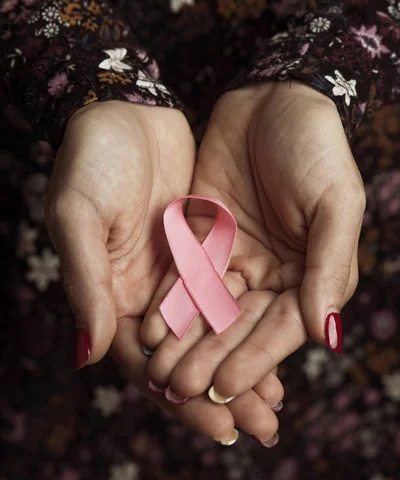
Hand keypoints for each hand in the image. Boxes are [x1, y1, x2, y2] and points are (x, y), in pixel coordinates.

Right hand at [46, 100, 281, 443]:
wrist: (124, 110)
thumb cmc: (89, 160)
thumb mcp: (79, 217)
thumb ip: (88, 284)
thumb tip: (90, 356)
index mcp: (110, 293)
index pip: (145, 363)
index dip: (180, 398)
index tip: (220, 426)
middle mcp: (143, 290)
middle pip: (185, 354)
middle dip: (223, 390)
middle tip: (265, 424)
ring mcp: (174, 267)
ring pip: (211, 327)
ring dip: (242, 359)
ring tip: (279, 395)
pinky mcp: (199, 243)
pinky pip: (226, 287)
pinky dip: (247, 313)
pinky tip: (277, 333)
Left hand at [141, 82, 365, 403]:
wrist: (272, 97)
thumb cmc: (316, 145)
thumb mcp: (335, 201)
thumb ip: (330, 265)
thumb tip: (326, 335)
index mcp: (309, 271)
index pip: (282, 326)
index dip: (256, 357)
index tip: (227, 386)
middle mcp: (272, 271)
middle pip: (241, 324)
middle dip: (212, 357)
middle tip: (182, 389)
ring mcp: (236, 254)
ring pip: (209, 306)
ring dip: (187, 339)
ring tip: (160, 371)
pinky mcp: (204, 234)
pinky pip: (186, 273)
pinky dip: (171, 300)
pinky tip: (151, 326)